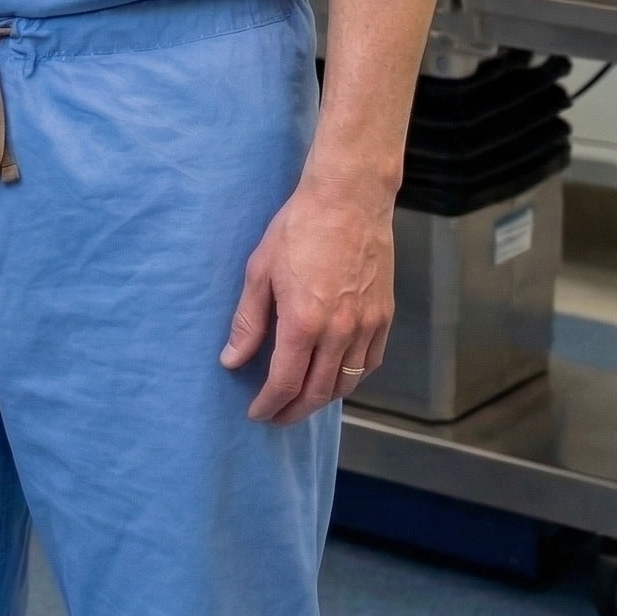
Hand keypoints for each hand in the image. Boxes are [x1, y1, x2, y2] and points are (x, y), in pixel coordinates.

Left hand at [220, 172, 395, 424]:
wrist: (348, 200)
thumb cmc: (298, 228)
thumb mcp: (260, 271)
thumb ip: (248, 321)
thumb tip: (231, 360)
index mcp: (303, 322)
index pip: (285, 382)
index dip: (269, 404)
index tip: (257, 413)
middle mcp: (339, 332)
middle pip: (318, 392)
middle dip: (294, 411)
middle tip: (276, 416)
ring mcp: (367, 326)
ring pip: (347, 382)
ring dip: (323, 399)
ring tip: (302, 400)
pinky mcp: (384, 316)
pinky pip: (370, 362)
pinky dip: (353, 378)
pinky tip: (337, 376)